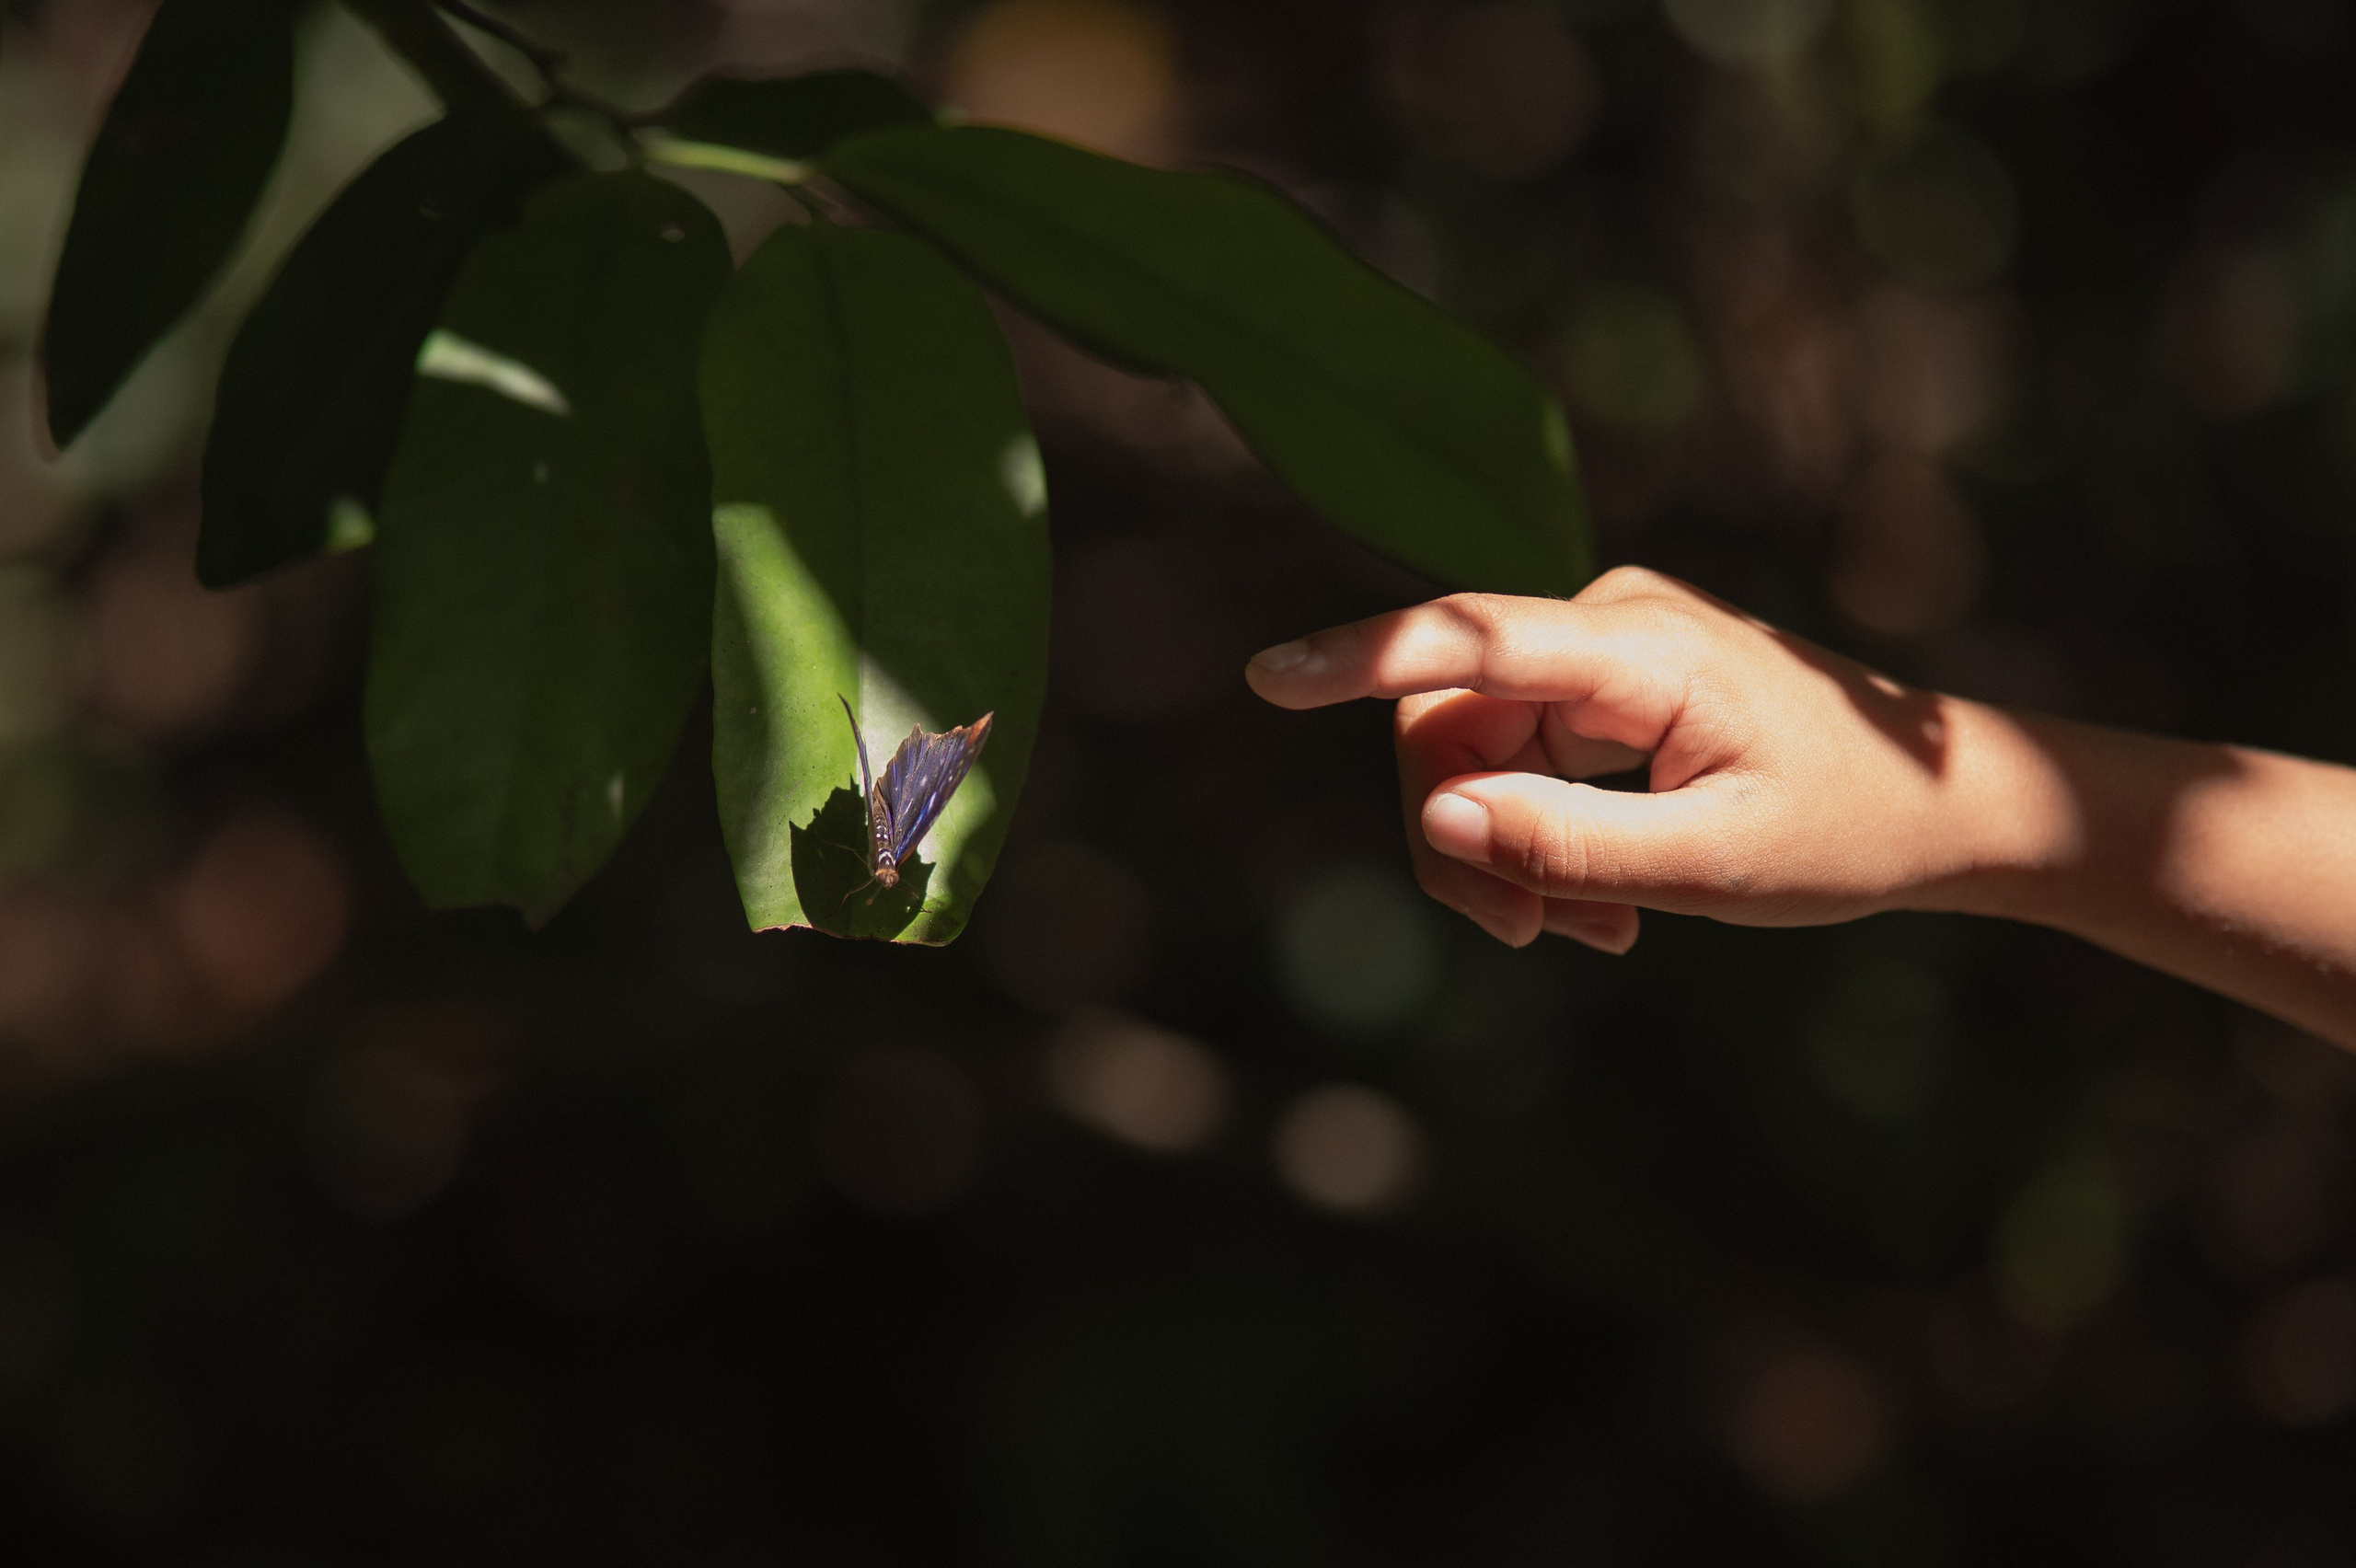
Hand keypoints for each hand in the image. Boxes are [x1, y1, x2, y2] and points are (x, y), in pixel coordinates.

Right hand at [1243, 568, 2048, 953]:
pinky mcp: (1603, 678)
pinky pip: (1514, 753)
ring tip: (1584, 931)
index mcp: (1644, 649)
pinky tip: (1597, 905)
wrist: (1943, 801)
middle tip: (1523, 937)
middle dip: (1459, 834)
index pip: (1472, 640)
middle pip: (1449, 718)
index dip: (1360, 659)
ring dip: (1502, 849)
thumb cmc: (1849, 832)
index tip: (1267, 678)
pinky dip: (1534, 833)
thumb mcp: (1711, 867)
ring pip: (1473, 747)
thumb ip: (1568, 845)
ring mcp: (1604, 644)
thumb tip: (1435, 816)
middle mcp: (1610, 619)